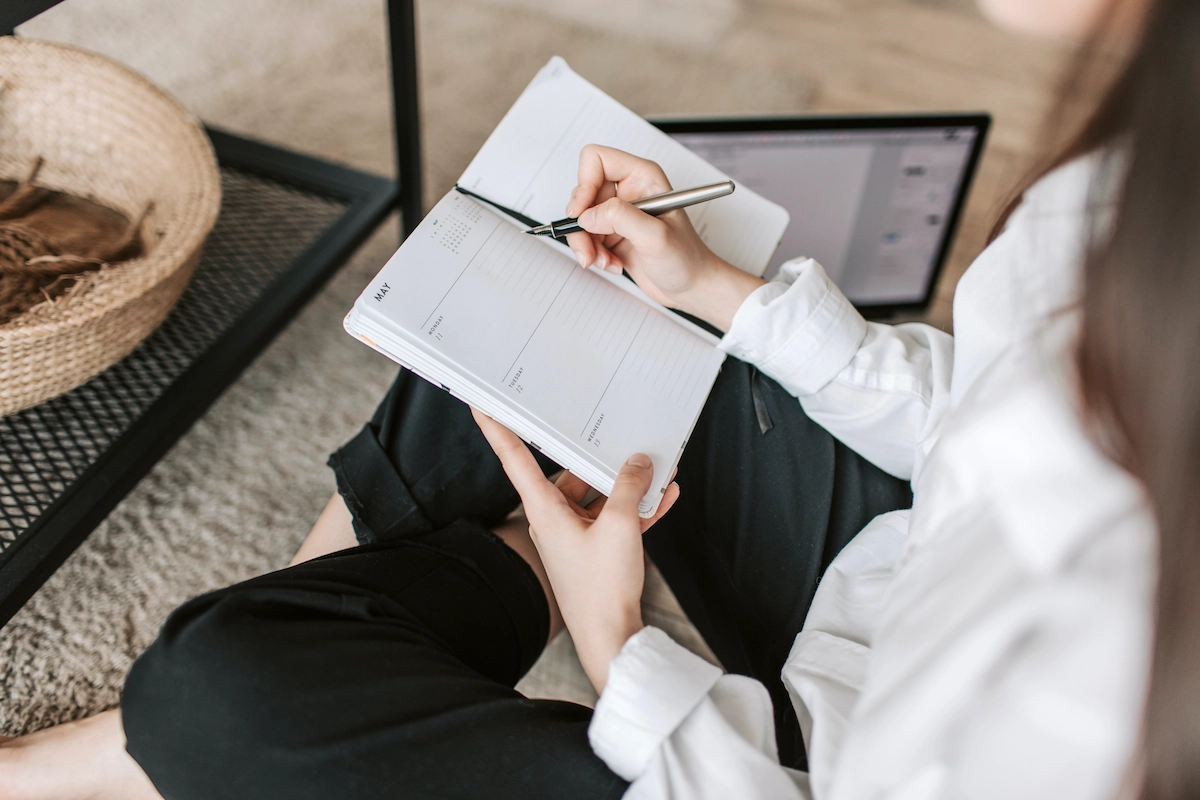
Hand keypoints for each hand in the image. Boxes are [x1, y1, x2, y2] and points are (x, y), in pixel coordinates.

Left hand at [472, 408, 679, 692]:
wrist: (611, 639)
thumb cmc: (602, 589)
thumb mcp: (621, 526)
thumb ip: (630, 487)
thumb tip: (638, 462)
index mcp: (544, 510)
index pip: (514, 457)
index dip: (497, 428)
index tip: (481, 403)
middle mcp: (553, 520)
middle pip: (571, 475)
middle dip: (599, 459)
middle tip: (617, 435)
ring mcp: (574, 536)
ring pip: (598, 497)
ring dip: (627, 486)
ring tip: (657, 468)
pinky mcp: (594, 551)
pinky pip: (614, 520)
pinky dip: (637, 508)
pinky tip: (664, 496)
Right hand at [564, 144, 765, 330]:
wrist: (692, 287)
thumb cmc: (687, 259)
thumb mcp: (655, 237)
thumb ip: (621, 218)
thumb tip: (588, 215)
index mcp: (643, 177)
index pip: (597, 160)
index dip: (584, 184)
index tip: (581, 213)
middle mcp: (629, 190)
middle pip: (583, 192)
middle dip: (582, 224)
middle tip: (590, 248)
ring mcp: (620, 213)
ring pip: (581, 218)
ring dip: (586, 244)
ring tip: (604, 261)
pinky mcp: (613, 233)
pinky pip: (586, 237)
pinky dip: (593, 254)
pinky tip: (612, 264)